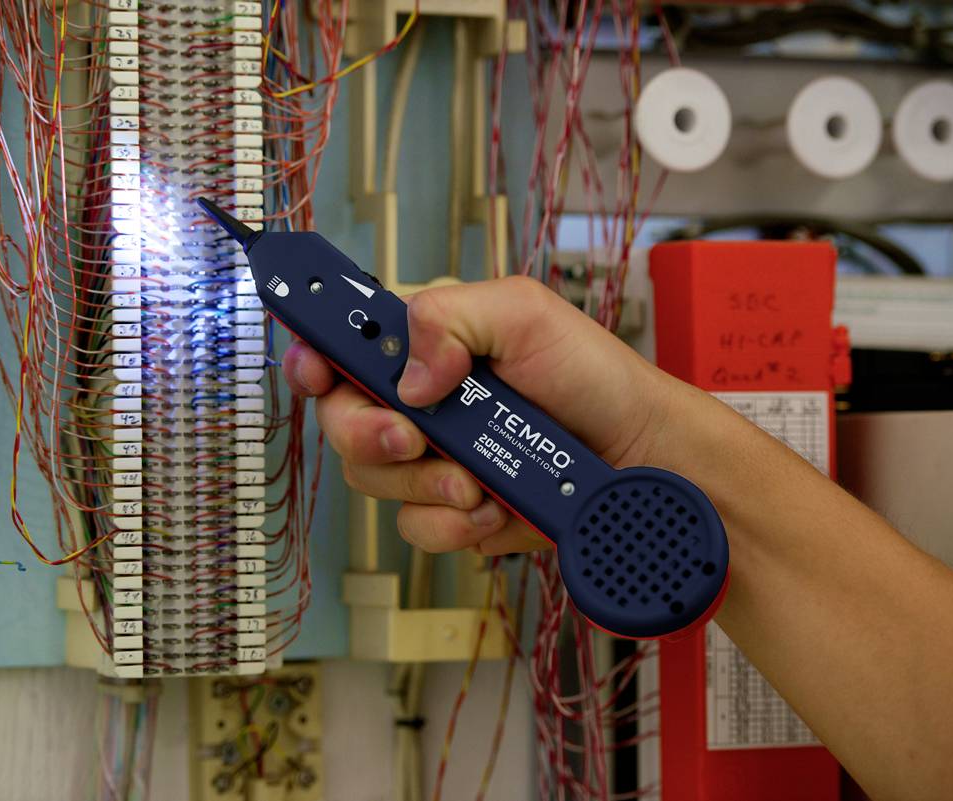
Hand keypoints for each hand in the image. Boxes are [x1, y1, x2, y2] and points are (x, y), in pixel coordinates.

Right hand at [283, 275, 681, 554]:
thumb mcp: (524, 314)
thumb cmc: (591, 375)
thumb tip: (407, 377)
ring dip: (426, 483)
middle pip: (341, 422)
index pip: (342, 346)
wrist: (639, 456)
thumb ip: (450, 319)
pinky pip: (417, 529)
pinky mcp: (454, 511)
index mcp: (426, 343)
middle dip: (371, 434)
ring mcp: (433, 460)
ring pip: (374, 481)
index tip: (315, 372)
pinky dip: (455, 524)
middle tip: (418, 437)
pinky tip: (494, 506)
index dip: (313, 358)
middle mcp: (419, 402)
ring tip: (480, 477)